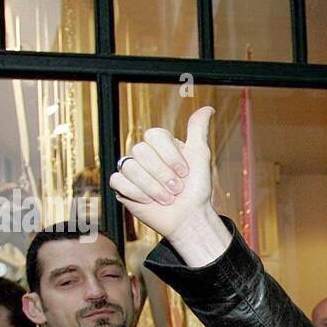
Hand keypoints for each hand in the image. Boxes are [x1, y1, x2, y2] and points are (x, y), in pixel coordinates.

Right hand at [109, 106, 231, 265]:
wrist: (189, 217)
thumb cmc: (196, 189)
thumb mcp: (200, 156)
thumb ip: (198, 130)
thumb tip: (208, 109)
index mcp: (160, 144)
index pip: (154, 135)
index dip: (170, 155)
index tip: (185, 172)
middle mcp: (144, 154)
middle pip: (141, 151)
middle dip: (163, 174)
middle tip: (176, 189)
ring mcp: (131, 170)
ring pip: (130, 167)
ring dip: (153, 187)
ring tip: (167, 198)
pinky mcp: (121, 187)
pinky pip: (118, 181)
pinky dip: (137, 193)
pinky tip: (149, 201)